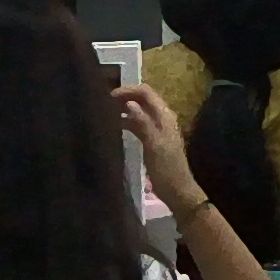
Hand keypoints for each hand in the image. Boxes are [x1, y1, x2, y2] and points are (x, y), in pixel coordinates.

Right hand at [115, 80, 202, 213]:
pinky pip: (138, 124)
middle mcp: (162, 118)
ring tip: (104, 112)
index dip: (127, 90)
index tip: (108, 97)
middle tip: (103, 103)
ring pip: (139, 111)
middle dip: (124, 97)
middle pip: (142, 99)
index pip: (146, 92)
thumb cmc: (166, 168)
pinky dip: (126, 121)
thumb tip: (128, 103)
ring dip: (123, 108)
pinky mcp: (152, 139)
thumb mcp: (153, 144)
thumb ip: (143, 123)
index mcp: (164, 116)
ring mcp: (157, 128)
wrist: (176, 189)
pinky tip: (113, 126)